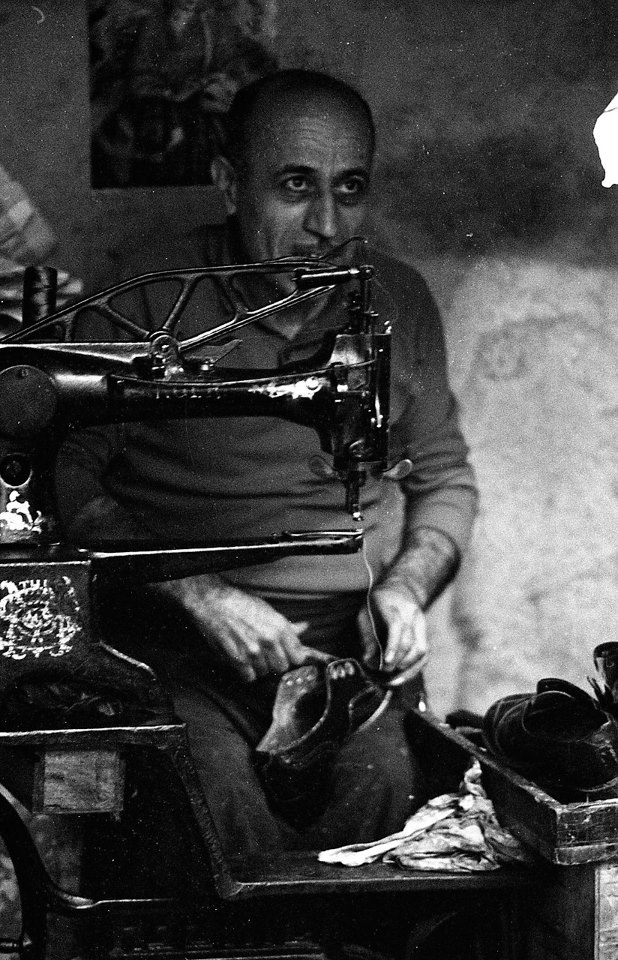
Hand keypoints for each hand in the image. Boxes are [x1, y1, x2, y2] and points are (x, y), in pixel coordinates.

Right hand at [155, 575, 330, 682]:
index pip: (298, 657)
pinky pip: (248, 677)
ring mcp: (253, 651)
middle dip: (275, 663)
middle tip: (265, 653)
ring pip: (265, 673)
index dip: (292, 657)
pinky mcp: (237, 659)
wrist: (212, 602)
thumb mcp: (267, 609)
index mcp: (280, 626)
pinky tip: (241, 660)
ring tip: (250, 652)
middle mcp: (269, 640)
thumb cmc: (239, 603)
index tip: (286, 655)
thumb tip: (305, 628)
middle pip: (282, 667)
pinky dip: (245, 672)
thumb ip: (287, 625)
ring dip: (259, 667)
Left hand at [357, 579, 427, 687]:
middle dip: (398, 661)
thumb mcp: (364, 614)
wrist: (399, 588)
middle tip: (384, 673)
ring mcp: (421, 621)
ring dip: (408, 668)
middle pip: (409, 641)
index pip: (396, 626)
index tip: (386, 663)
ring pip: (421, 649)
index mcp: (391, 603)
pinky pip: (425, 653)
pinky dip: (415, 668)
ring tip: (393, 678)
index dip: (392, 647)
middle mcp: (410, 612)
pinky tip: (403, 677)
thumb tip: (369, 661)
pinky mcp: (426, 631)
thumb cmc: (376, 604)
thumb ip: (366, 637)